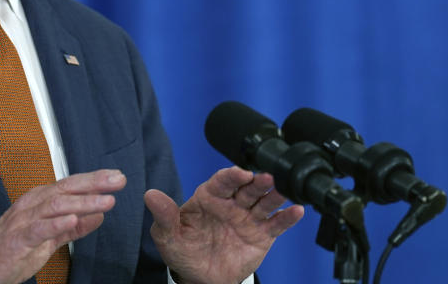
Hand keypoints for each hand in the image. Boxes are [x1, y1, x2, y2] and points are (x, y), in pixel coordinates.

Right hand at [0, 169, 125, 283]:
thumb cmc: (16, 247)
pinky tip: (73, 220)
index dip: (95, 180)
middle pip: (66, 188)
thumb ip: (74, 227)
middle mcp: (33, 204)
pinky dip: (57, 224)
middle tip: (117, 181)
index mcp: (41, 200)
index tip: (117, 177)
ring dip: (83, 202)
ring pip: (56, 205)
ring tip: (105, 201)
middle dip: (94, 183)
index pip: (72, 185)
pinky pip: (39, 229)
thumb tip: (99, 216)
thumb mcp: (51, 236)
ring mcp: (24, 220)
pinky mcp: (18, 239)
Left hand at [144, 167, 303, 283]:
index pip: (221, 181)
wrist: (201, 278)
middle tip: (266, 177)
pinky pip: (276, 224)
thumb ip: (163, 215)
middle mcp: (231, 204)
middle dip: (257, 181)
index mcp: (209, 197)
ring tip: (285, 189)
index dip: (231, 175)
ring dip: (275, 194)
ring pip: (264, 202)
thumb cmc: (183, 251)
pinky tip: (297, 210)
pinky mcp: (261, 235)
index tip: (240, 173)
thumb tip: (150, 195)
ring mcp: (247, 218)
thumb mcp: (168, 235)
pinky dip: (287, 217)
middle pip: (247, 188)